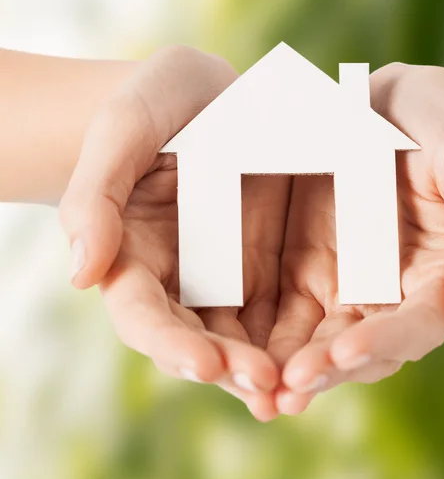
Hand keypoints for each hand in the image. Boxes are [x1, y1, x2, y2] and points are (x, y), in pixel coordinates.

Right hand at [59, 46, 288, 420]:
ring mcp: (226, 274)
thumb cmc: (153, 104)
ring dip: (270, 366)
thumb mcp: (123, 131)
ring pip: (244, 336)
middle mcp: (180, 277)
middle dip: (229, 366)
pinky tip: (328, 349)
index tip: (203, 363)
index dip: (169, 342)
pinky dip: (301, 335)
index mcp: (134, 254)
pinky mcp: (268, 264)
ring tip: (301, 385)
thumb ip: (95, 197)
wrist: (206, 93)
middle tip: (265, 385)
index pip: (143, 313)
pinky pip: (284, 307)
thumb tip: (81, 275)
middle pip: (198, 338)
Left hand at [268, 63, 443, 414]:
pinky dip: (259, 333)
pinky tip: (229, 345)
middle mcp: (387, 291)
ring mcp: (342, 280)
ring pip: (314, 338)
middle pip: (358, 345)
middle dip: (324, 368)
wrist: (394, 100)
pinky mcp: (303, 263)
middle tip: (287, 387)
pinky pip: (279, 307)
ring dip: (284, 366)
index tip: (346, 350)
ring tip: (253, 386)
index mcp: (436, 277)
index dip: (386, 341)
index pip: (416, 324)